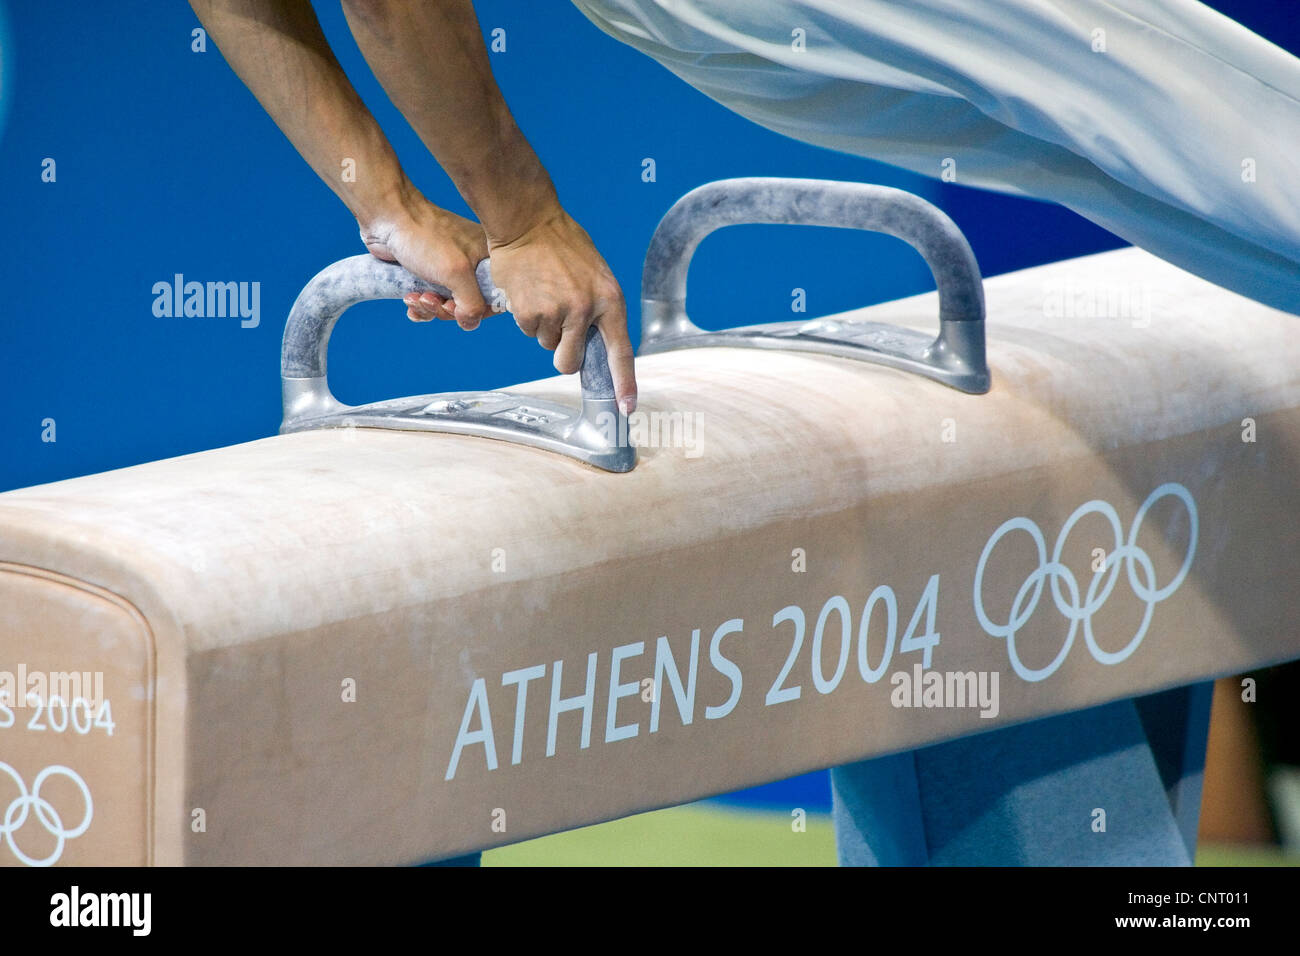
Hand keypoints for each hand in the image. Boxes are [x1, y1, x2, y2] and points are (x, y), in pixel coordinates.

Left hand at [359, 193, 491, 329]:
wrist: (388, 218)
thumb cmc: (424, 238)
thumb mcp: (456, 273)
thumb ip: (472, 303)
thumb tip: (470, 323)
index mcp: (488, 258)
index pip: (497, 296)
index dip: (480, 311)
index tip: (460, 309)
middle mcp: (472, 263)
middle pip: (471, 305)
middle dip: (448, 310)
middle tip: (433, 300)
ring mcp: (450, 268)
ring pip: (448, 304)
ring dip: (430, 308)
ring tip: (416, 297)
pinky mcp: (429, 272)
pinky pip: (431, 299)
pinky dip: (420, 305)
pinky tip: (410, 299)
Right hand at [486, 203, 637, 413]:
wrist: (528, 220)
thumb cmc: (563, 244)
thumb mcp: (595, 273)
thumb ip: (598, 306)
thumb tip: (592, 340)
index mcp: (610, 299)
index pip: (620, 351)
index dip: (624, 383)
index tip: (626, 408)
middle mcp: (586, 310)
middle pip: (568, 361)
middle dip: (560, 354)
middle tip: (557, 329)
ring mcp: (557, 312)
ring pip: (545, 343)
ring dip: (542, 325)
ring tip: (543, 292)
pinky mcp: (529, 311)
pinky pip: (526, 329)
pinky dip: (525, 315)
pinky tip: (528, 290)